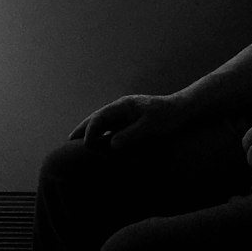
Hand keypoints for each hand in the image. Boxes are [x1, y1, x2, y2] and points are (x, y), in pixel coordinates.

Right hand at [70, 93, 191, 150]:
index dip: (90, 130)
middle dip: (83, 128)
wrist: (182, 109)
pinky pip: (111, 126)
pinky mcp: (130, 119)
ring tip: (79, 142)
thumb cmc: (167, 117)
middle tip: (69, 141)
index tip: (85, 144)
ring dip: (90, 130)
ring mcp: (125, 113)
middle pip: (96, 117)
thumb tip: (111, 144)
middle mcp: (121, 108)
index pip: (100, 117)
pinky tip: (100, 142)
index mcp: (123, 106)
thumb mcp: (150, 127)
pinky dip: (102, 133)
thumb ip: (131, 135)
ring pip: (102, 121)